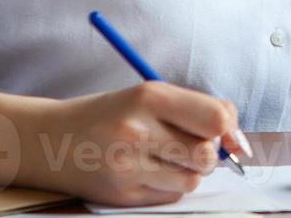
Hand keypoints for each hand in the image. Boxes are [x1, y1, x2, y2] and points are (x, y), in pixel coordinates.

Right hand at [20, 81, 245, 205]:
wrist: (52, 139)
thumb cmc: (110, 114)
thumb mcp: (148, 95)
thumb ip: (196, 110)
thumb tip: (238, 141)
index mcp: (148, 96)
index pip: (215, 117)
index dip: (229, 128)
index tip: (226, 132)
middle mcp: (137, 130)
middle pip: (207, 153)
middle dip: (209, 152)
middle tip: (191, 144)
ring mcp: (128, 166)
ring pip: (193, 179)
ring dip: (189, 171)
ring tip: (165, 157)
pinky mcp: (124, 195)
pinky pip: (172, 195)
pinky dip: (170, 185)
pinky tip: (148, 171)